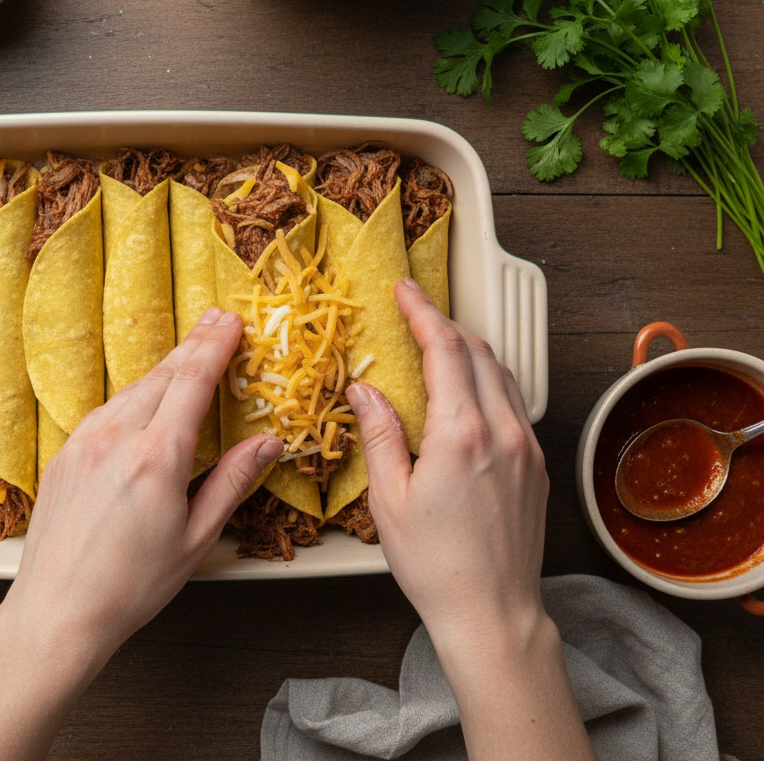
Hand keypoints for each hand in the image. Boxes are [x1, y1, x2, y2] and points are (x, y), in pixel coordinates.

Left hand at [4, 306, 283, 663]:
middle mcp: (116, 437)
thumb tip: (266, 444)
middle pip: (163, 375)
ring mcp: (84, 442)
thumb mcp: (196, 538)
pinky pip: (106, 410)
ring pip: (132, 389)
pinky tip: (145, 397)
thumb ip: (231, 482)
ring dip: (164, 367)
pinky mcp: (64, 454)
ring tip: (189, 352)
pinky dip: (134, 394)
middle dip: (194, 344)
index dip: (215, 346)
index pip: (193, 381)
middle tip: (217, 321)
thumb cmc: (130, 586)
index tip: (232, 322)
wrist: (57, 611)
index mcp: (156, 457)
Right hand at [347, 277, 547, 644]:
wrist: (493, 611)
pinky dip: (489, 380)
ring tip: (438, 345)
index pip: (444, 349)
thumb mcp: (388, 499)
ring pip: (502, 373)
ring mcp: (526, 447)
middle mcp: (502, 431)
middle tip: (413, 312)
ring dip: (469, 350)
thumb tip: (366, 390)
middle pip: (477, 351)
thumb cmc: (435, 565)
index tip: (403, 290)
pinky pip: (514, 403)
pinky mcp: (537, 465)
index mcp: (460, 434)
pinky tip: (468, 391)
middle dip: (444, 323)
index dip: (422, 311)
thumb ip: (380, 434)